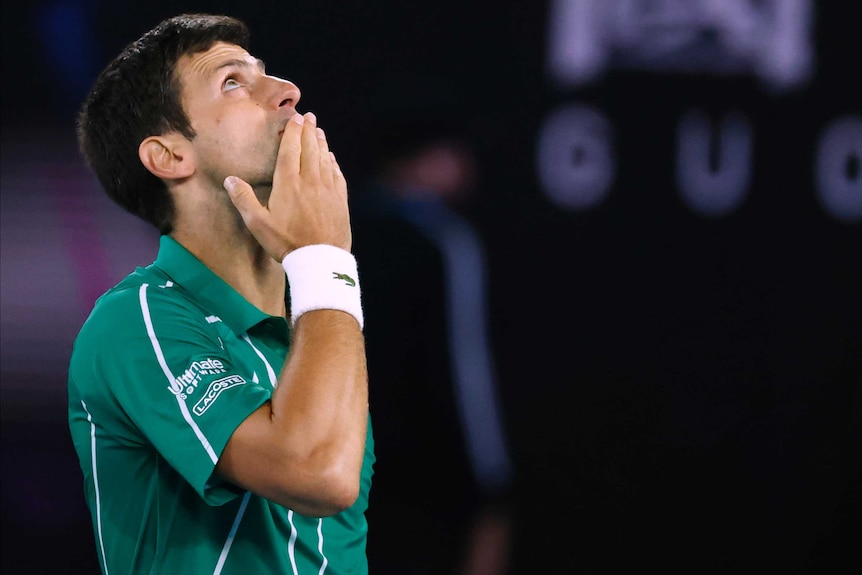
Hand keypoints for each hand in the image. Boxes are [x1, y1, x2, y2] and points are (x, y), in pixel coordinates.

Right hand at [223, 112, 350, 261]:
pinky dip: (333, 163)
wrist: (321, 260)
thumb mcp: (258, 224)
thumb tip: (230, 179)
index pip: (291, 150)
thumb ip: (244, 199)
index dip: (293, 132)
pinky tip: (331, 158)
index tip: (296, 118)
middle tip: (309, 117)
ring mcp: (328, 190)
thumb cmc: (287, 243)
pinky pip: (337, 175)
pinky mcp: (340, 201)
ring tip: (319, 131)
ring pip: (324, 159)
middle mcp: (310, 181)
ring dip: (321, 143)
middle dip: (309, 131)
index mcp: (289, 183)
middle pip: (310, 149)